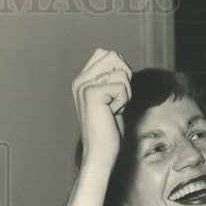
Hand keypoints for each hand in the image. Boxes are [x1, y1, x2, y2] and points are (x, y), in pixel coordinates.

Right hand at [71, 47, 132, 166]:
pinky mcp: (91, 93)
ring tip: (112, 109)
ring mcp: (84, 86)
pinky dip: (123, 102)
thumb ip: (111, 77)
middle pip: (114, 56)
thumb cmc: (108, 128)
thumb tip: (119, 58)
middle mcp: (80, 80)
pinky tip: (112, 114)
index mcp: (82, 80)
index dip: (119, 69)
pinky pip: (122, 87)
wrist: (100, 152)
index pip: (106, 53)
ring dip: (125, 93)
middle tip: (115, 101)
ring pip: (122, 72)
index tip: (113, 94)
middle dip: (124, 78)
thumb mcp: (111, 98)